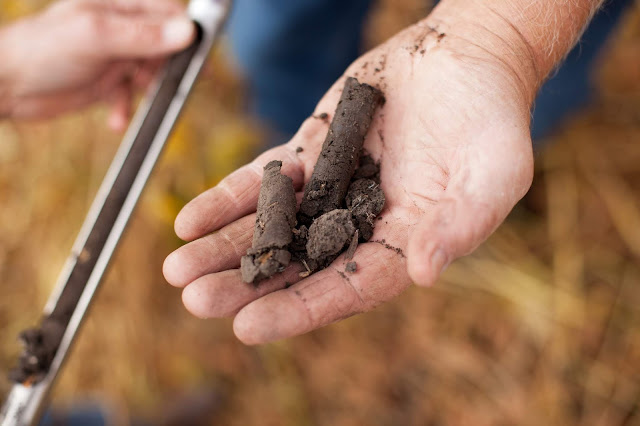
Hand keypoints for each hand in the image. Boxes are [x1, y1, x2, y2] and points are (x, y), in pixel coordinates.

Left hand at [0, 0, 194, 129]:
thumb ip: (142, 35)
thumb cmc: (43, 50)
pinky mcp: (106, 79)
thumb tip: (187, 32)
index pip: (168, 12)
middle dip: (168, 66)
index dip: (185, 34)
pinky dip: (127, 106)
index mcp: (118, 5)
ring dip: (150, 89)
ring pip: (152, 70)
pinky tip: (116, 117)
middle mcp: (119, 27)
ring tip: (138, 95)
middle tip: (171, 84)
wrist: (9, 85)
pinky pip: (131, 92)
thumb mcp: (97, 38)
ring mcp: (114, 54)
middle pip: (164, 43)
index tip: (196, 58)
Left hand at [162, 5, 535, 343]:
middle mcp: (362, 225)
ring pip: (271, 227)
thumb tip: (422, 274)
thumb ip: (462, 224)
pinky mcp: (311, 153)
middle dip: (247, 285)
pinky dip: (228, 199)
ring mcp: (332, 189)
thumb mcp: (495, 172)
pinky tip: (189, 219)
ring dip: (225, 248)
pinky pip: (264, 181)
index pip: (348, 287)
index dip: (300, 309)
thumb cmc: (493, 116)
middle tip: (197, 301)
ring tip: (177, 268)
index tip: (249, 327)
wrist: (468, 57)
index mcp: (405, 243)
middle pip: (298, 265)